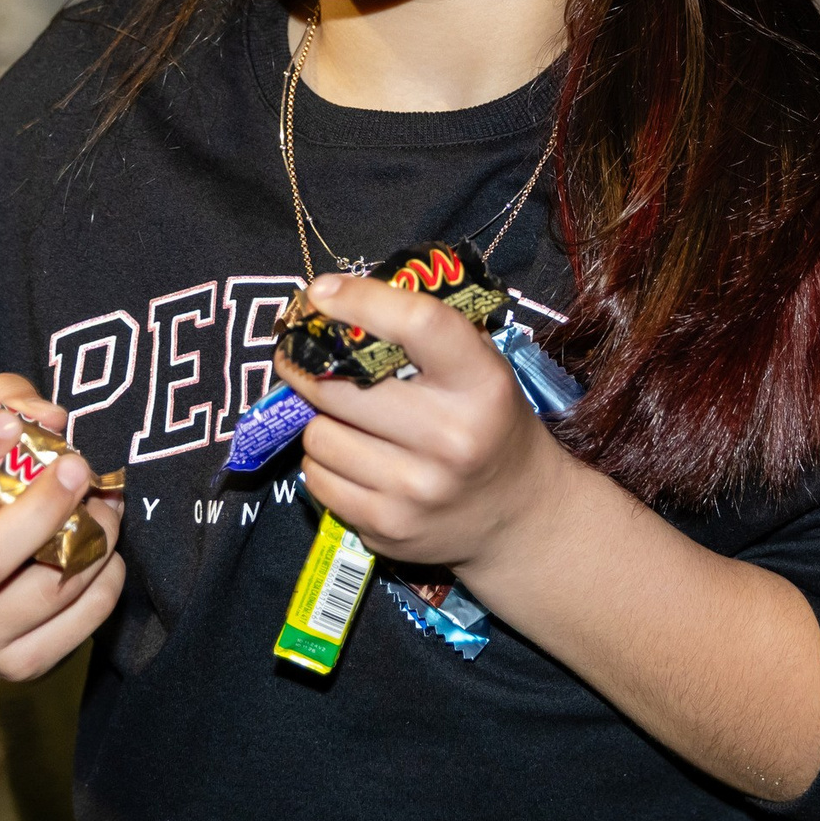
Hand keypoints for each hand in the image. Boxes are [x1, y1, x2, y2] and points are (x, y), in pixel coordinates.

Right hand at [0, 374, 124, 685]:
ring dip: (92, 538)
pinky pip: (81, 620)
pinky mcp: (17, 669)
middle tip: (78, 465)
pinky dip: (105, 577)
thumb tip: (51, 415)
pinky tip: (104, 548)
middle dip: (40, 508)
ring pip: (45, 590)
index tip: (9, 421)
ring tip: (108, 503)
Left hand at [275, 273, 566, 569]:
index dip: (361, 300)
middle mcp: (452, 438)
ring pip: (319, 435)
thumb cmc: (490, 423)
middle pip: (341, 386)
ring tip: (345, 419)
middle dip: (309, 366)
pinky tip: (352, 457)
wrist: (519, 514)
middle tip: (300, 357)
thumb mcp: (482, 367)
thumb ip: (425, 332)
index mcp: (481, 384)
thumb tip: (338, 299)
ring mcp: (418, 489)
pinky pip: (317, 480)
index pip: (417, 323)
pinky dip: (324, 463)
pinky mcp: (388, 527)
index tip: (321, 293)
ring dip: (321, 420)